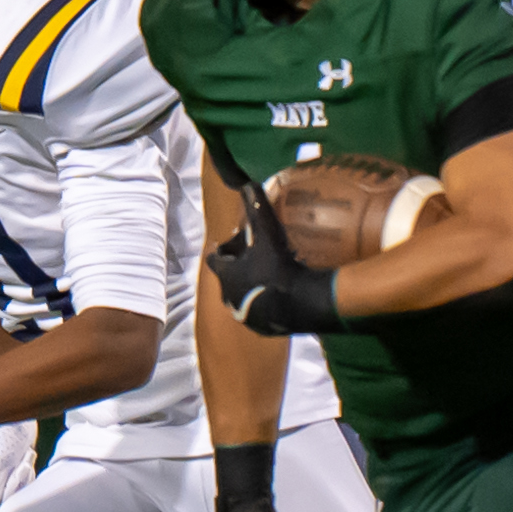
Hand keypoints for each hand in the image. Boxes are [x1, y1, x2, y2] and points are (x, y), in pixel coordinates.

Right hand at [0, 421, 38, 511]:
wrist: (21, 410)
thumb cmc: (6, 432)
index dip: (8, 490)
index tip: (19, 470)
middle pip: (3, 498)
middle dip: (18, 481)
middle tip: (23, 459)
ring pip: (15, 491)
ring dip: (25, 474)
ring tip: (23, 453)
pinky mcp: (8, 470)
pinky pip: (21, 483)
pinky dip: (27, 470)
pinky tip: (26, 454)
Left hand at [207, 187, 342, 336]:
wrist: (298, 304)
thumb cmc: (277, 266)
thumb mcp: (267, 232)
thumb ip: (256, 208)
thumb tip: (247, 183)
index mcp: (226, 274)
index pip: (214, 260)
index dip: (220, 252)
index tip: (226, 245)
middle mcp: (229, 296)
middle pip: (227, 280)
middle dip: (236, 270)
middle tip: (251, 260)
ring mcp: (244, 315)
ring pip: (242, 298)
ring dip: (250, 288)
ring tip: (266, 278)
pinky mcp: (261, 328)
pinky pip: (258, 313)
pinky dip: (264, 304)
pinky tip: (279, 296)